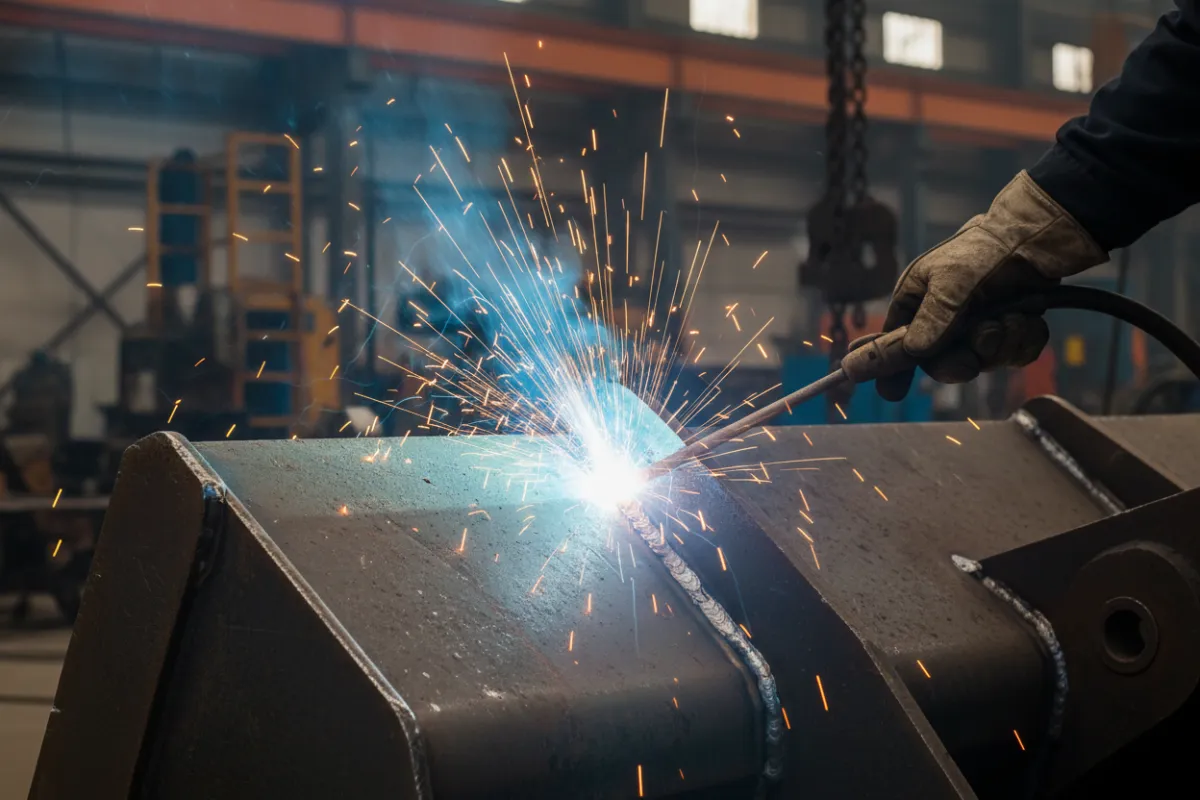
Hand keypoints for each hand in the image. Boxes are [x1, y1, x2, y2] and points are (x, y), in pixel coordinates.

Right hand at [877, 171, 1106, 400]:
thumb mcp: (952, 282)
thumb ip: (931, 319)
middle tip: (981, 345)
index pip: (896, 342)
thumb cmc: (985, 250)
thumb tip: (913, 351)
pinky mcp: (1008, 330)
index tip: (891, 393)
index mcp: (917, 301)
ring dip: (1002, 343)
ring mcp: (977, 327)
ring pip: (983, 361)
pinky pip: (1013, 354)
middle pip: (942, 362)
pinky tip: (1029, 319)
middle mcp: (943, 318)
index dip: (893, 368)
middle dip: (965, 358)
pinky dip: (1024, 340)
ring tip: (1013, 316)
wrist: (1038, 237)